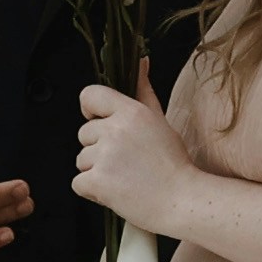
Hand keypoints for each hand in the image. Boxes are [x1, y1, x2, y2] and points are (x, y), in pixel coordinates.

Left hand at [70, 80, 196, 228]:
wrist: (184, 200)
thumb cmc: (173, 164)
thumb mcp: (159, 120)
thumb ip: (143, 90)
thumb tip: (141, 61)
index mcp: (131, 112)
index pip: (89, 95)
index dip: (90, 109)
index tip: (99, 121)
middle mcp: (116, 130)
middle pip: (83, 133)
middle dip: (98, 148)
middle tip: (126, 161)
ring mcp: (105, 156)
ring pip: (81, 159)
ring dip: (96, 171)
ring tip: (125, 177)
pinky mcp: (97, 181)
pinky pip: (78, 182)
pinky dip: (92, 191)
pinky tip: (117, 191)